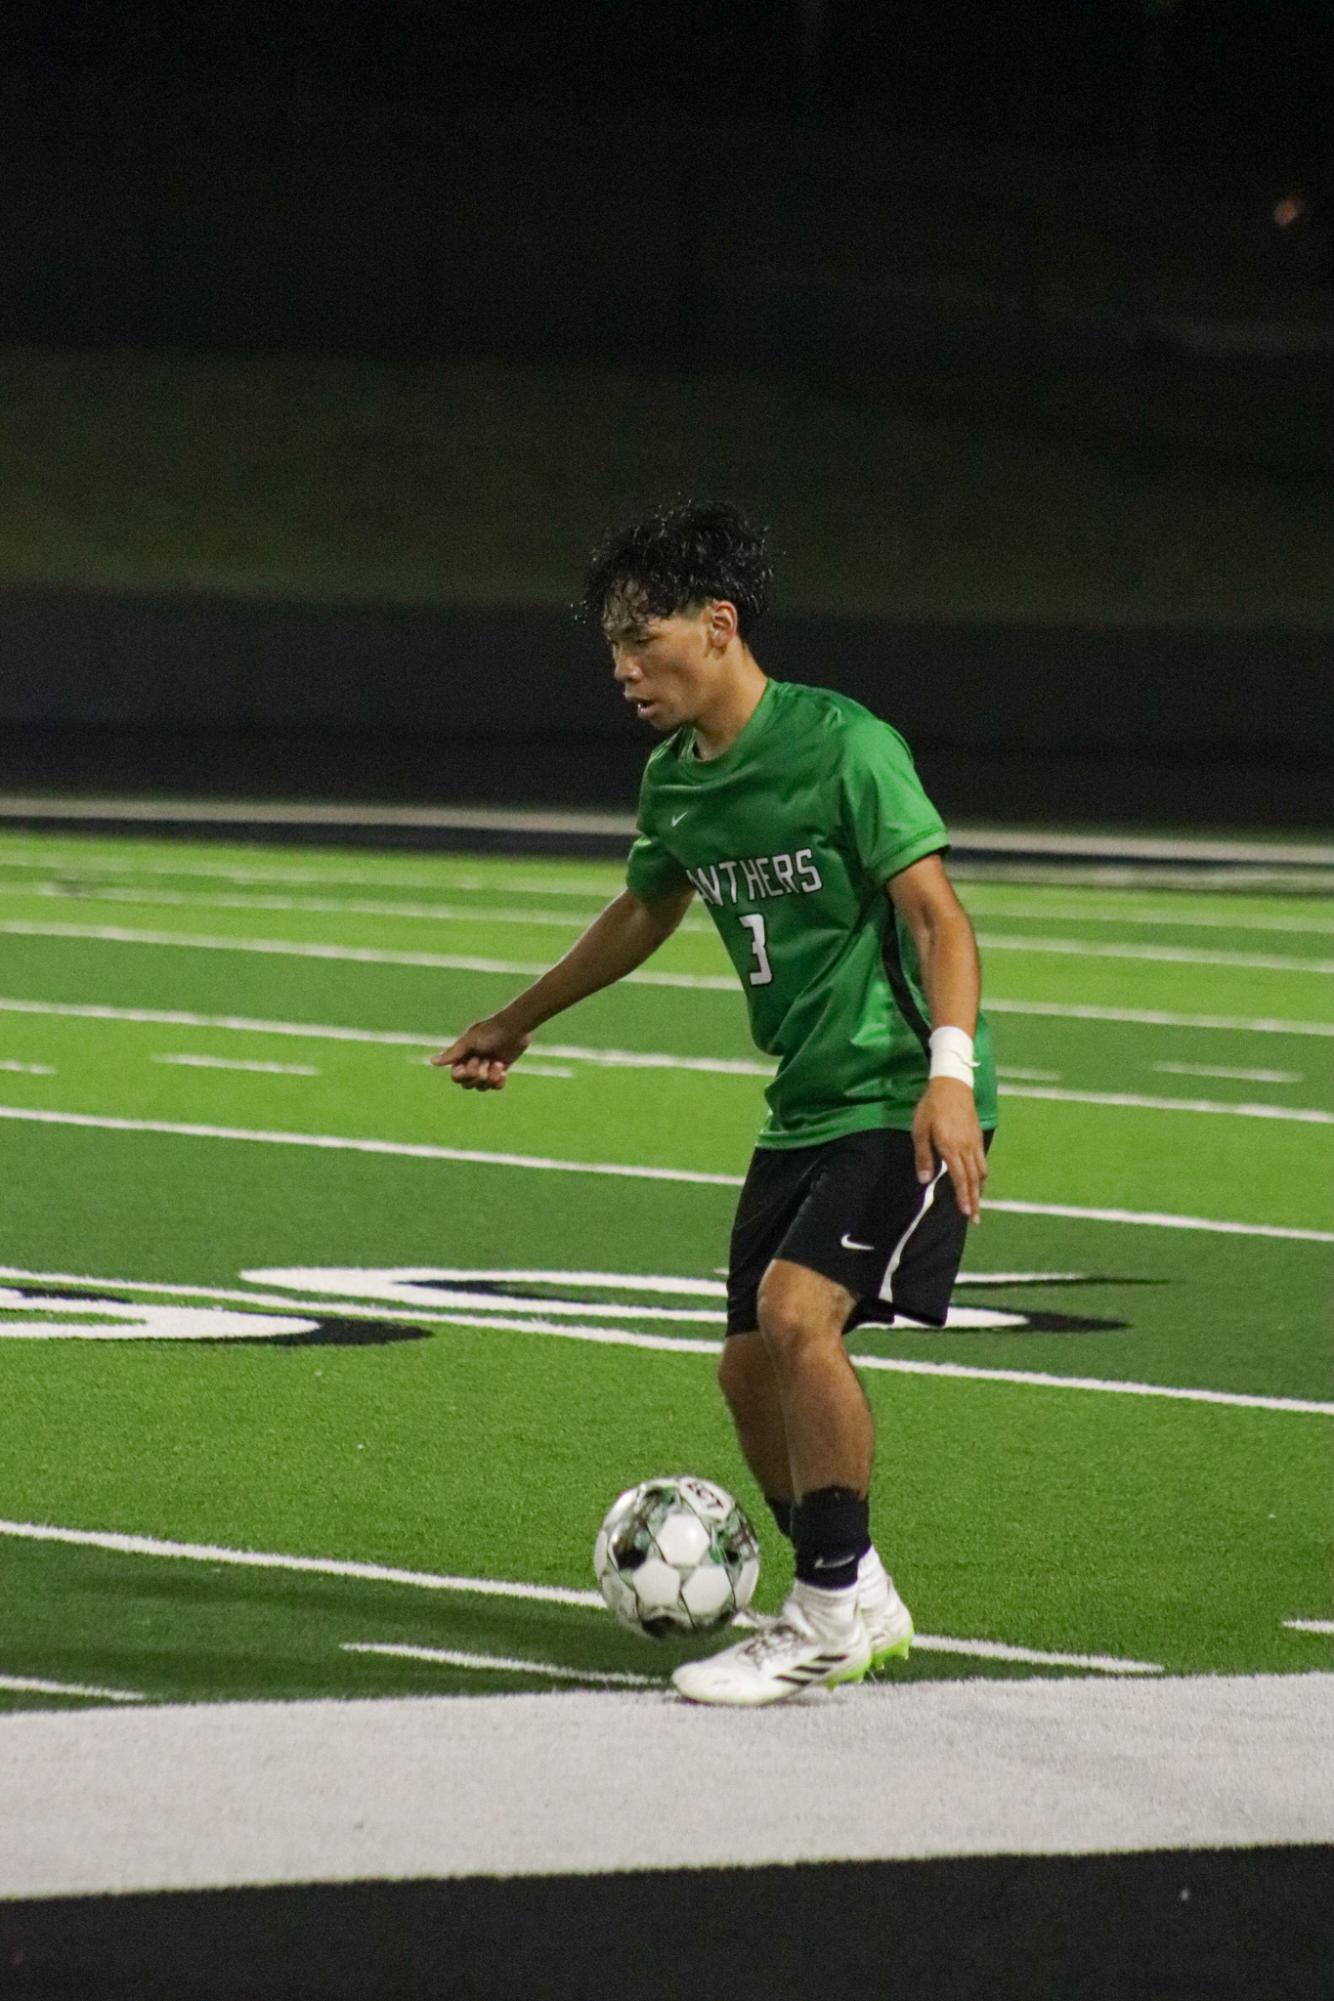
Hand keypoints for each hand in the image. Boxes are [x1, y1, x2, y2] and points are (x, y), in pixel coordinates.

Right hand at [430, 1015, 530, 1090]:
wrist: (515, 1027)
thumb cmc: (490, 1031)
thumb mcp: (469, 1042)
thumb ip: (452, 1053)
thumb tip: (431, 1061)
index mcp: (463, 1056)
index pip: (456, 1077)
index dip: (464, 1075)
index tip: (473, 1061)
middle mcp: (473, 1063)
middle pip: (468, 1085)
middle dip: (478, 1075)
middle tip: (485, 1060)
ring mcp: (487, 1068)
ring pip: (482, 1087)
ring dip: (490, 1078)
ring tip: (498, 1064)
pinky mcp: (500, 1071)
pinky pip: (496, 1087)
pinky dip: (499, 1081)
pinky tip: (504, 1071)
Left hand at [912, 1078, 987, 1222]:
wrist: (951, 1084)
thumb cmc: (931, 1107)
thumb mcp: (919, 1130)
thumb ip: (923, 1156)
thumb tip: (923, 1180)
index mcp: (951, 1147)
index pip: (960, 1178)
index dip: (963, 1197)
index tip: (966, 1214)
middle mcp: (967, 1147)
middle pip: (973, 1179)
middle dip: (975, 1200)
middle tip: (975, 1219)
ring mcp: (974, 1142)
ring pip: (981, 1171)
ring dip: (979, 1190)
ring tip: (976, 1203)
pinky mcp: (977, 1136)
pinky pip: (982, 1160)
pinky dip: (981, 1175)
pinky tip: (977, 1180)